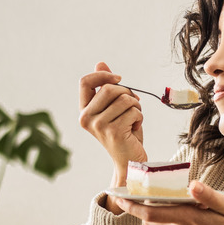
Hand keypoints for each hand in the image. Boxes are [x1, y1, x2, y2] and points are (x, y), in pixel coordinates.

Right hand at [79, 62, 147, 212]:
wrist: (130, 161)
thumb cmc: (124, 134)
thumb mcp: (114, 108)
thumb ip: (106, 87)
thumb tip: (100, 63)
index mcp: (84, 111)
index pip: (85, 82)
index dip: (103, 75)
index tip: (119, 79)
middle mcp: (86, 118)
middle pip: (109, 88)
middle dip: (127, 93)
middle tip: (134, 105)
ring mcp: (99, 125)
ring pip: (124, 99)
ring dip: (136, 106)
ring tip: (134, 119)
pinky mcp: (113, 131)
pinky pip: (133, 111)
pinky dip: (140, 117)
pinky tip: (135, 128)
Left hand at [117, 181, 223, 224]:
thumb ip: (209, 196)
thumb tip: (193, 184)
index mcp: (187, 220)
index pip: (150, 212)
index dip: (132, 204)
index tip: (119, 196)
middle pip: (150, 219)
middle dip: (138, 207)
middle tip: (130, 194)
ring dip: (159, 214)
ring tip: (164, 201)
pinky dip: (173, 223)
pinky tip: (186, 216)